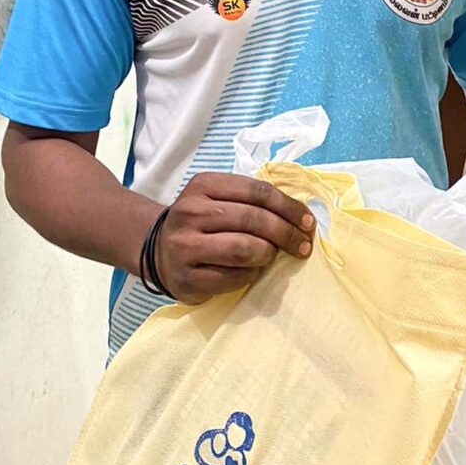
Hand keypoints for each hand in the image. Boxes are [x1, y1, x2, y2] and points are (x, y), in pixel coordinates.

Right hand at [153, 172, 314, 303]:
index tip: (308, 221)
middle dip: (286, 233)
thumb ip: (251, 200)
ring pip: (243, 249)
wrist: (157, 250)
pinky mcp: (187, 279)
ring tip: (273, 256)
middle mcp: (190, 212)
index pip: (256, 191)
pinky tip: (253, 270)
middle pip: (252, 219)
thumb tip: (300, 216)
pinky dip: (252, 274)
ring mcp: (185, 247)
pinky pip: (233, 278)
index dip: (288, 206)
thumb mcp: (217, 197)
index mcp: (203, 185)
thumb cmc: (200, 222)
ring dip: (268, 254)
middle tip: (302, 245)